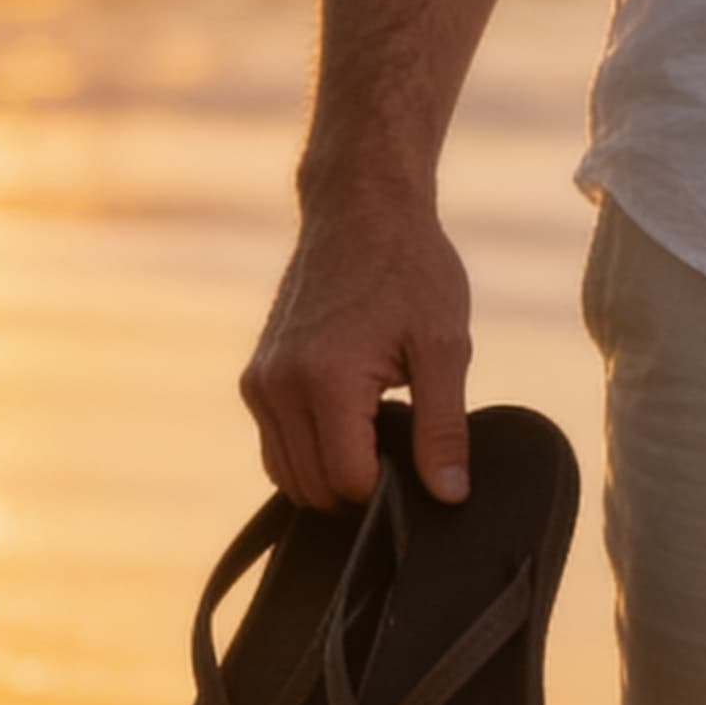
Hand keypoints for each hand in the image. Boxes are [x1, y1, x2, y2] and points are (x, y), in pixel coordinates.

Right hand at [239, 173, 472, 511]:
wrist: (360, 209)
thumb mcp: (444, 346)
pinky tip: (354, 421)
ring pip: (288, 475)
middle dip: (360, 486)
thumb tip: (449, 494)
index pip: (348, 482)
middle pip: (312, 488)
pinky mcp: (256, 377)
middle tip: (406, 443)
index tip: (422, 459)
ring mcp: (259, 382)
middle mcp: (277, 386)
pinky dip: (311, 452)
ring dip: (332, 472)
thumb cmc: (410, 269)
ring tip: (380, 426)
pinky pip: (277, 446)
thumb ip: (444, 427)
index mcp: (325, 380)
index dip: (391, 488)